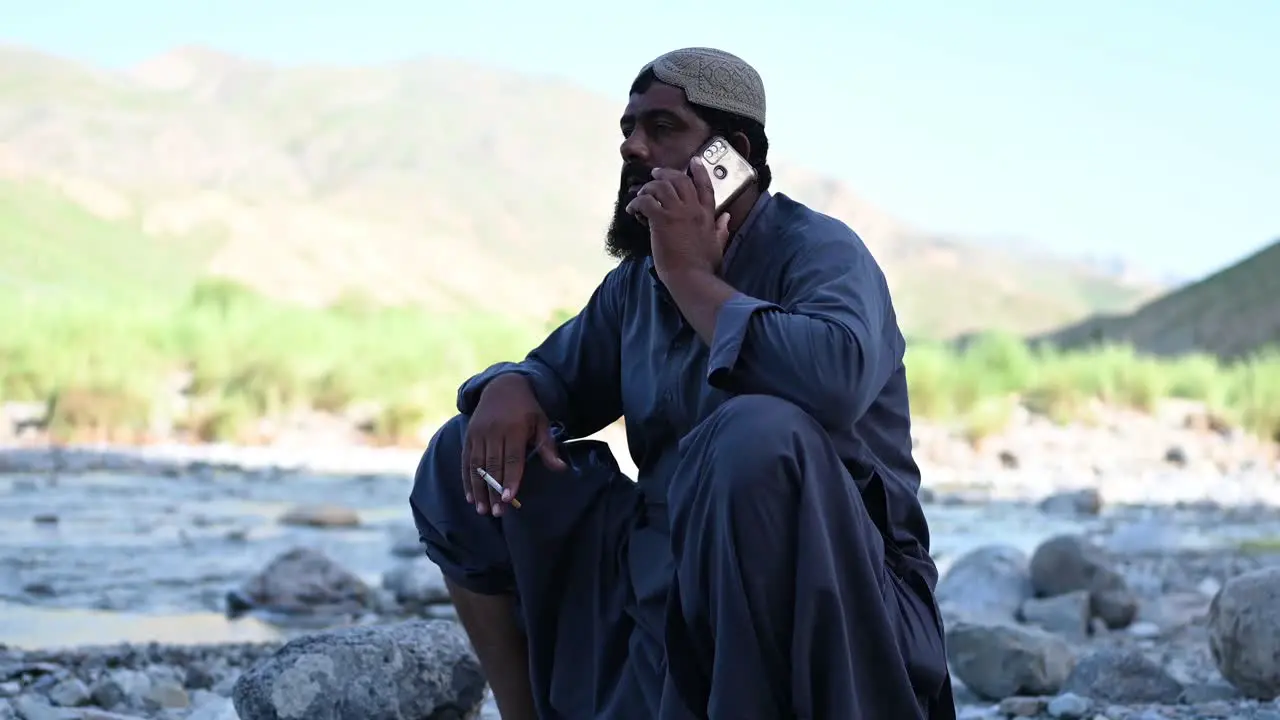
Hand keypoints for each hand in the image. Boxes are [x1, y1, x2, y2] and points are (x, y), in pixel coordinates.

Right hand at [463, 373, 565, 515]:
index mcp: (515, 429)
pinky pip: (466, 461)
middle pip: (494, 466)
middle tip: (497, 512)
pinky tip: (470, 496)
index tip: (508, 498)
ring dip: (479, 489)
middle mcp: (494, 432)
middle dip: (494, 490)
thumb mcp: (542, 423)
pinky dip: (467, 479)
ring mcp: (479, 434)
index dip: (510, 479)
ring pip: (477, 466)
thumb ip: (548, 447)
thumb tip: (561, 469)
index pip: (512, 458)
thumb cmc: (527, 409)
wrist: (502, 386)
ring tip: (482, 510)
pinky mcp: (469, 436)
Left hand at [625, 158, 730, 279]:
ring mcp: (677, 213)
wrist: (692, 278)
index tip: (693, 161)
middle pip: (680, 180)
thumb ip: (721, 229)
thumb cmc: (704, 266)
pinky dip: (636, 203)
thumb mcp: (718, 244)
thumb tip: (727, 217)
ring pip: (661, 186)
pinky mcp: (661, 220)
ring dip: (648, 188)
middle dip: (666, 173)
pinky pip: (645, 202)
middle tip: (655, 174)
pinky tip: (632, 210)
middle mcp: (693, 209)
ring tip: (641, 194)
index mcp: (707, 214)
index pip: (704, 186)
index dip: (699, 171)